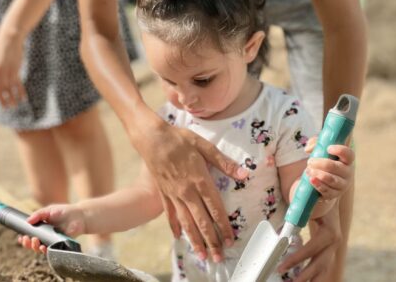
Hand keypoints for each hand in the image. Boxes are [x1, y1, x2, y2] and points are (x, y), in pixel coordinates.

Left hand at [0, 31, 26, 107]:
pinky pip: (18, 84)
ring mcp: (6, 71)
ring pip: (9, 89)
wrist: (9, 38)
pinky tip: (23, 98)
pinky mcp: (15, 70)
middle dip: (2, 100)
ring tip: (14, 106)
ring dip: (12, 99)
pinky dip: (20, 92)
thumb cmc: (0, 48)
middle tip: (5, 107)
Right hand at [17, 204, 85, 253]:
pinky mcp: (59, 245)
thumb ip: (38, 214)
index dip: (24, 238)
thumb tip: (27, 221)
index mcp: (41, 228)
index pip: (29, 235)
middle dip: (27, 244)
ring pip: (39, 249)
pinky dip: (45, 251)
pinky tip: (43, 247)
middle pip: (32, 244)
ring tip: (35, 241)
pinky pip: (50, 251)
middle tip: (26, 239)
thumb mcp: (49, 210)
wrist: (79, 216)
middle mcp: (45, 236)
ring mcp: (51, 242)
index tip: (20, 237)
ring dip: (34, 247)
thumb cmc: (64, 212)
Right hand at [132, 116, 248, 262]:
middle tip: (218, 257)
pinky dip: (175, 228)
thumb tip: (244, 173)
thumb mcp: (204, 146)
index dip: (224, 226)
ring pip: (186, 223)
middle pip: (201, 221)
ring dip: (195, 240)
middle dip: (211, 241)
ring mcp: (174, 195)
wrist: (151, 138)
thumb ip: (224, 162)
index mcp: (200, 180)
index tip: (230, 239)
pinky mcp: (163, 194)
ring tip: (202, 255)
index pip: (215, 208)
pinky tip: (179, 238)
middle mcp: (187, 192)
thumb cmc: (179, 139)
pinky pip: (170, 215)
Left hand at [278, 203, 341, 280]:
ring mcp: (333, 247)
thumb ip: (297, 217)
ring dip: (310, 279)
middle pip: (320, 264)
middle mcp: (334, 242)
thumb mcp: (308, 205)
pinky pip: (322, 266)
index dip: (296, 259)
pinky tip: (303, 280)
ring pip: (323, 269)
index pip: (311, 249)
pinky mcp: (329, 250)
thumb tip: (283, 230)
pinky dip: (312, 275)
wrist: (333, 193)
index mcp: (330, 232)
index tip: (282, 267)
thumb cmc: (317, 198)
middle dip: (304, 276)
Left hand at [303, 137, 354, 200]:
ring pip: (332, 180)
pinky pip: (327, 191)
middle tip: (310, 161)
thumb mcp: (320, 149)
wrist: (321, 181)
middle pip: (336, 167)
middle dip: (322, 163)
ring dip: (319, 174)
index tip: (328, 148)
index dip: (340, 150)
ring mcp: (342, 185)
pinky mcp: (334, 195)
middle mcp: (347, 173)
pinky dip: (318, 185)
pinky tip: (311, 180)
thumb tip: (309, 149)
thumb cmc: (323, 161)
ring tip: (308, 170)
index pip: (349, 154)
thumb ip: (315, 144)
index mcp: (346, 160)